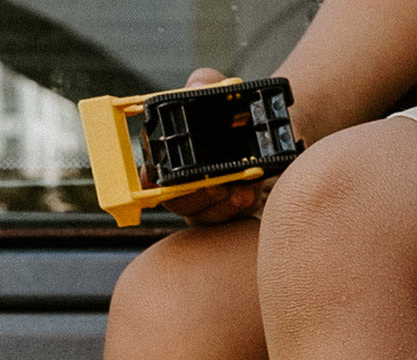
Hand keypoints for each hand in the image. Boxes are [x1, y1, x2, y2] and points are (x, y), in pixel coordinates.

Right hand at [152, 68, 265, 224]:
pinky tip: (249, 193)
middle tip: (215, 187)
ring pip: (204, 216)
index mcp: (171, 158)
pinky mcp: (229, 212)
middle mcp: (184, 185)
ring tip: (238, 191)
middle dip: (195, 198)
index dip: (152, 183)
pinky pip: (230, 219)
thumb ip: (206, 83)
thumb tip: (197, 84)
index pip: (150, 177)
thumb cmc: (231, 112)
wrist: (265, 128)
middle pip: (177, 204)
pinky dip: (240, 208)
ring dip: (220, 206)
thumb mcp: (219, 91)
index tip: (162, 181)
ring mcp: (206, 202)